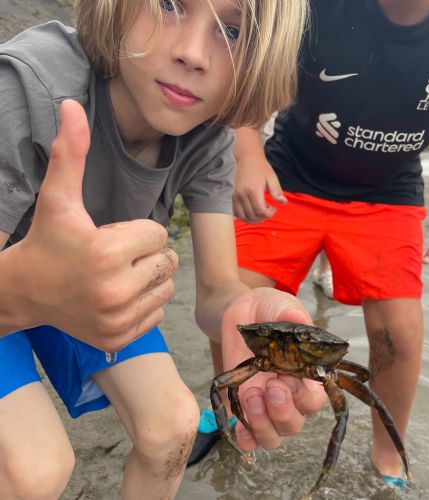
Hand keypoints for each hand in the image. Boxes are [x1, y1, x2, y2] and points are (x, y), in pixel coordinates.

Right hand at [15, 100, 177, 350]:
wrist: (26, 292)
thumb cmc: (48, 241)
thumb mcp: (59, 198)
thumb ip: (71, 153)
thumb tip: (73, 106)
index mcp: (106, 252)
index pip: (158, 233)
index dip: (137, 230)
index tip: (111, 237)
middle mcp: (114, 291)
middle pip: (166, 261)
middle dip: (145, 254)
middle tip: (115, 257)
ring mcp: (117, 319)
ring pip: (165, 287)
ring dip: (149, 278)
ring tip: (118, 275)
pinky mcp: (118, 338)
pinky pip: (156, 313)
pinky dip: (144, 303)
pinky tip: (117, 296)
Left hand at [220, 288, 326, 451]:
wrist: (238, 311)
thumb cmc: (267, 310)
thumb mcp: (279, 306)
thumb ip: (290, 314)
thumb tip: (300, 321)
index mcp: (305, 372)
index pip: (314, 399)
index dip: (304, 397)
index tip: (288, 380)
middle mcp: (288, 393)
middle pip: (294, 423)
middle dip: (282, 412)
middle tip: (270, 386)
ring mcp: (265, 402)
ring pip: (273, 435)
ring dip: (263, 425)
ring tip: (251, 397)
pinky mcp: (243, 404)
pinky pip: (249, 436)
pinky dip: (246, 439)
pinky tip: (239, 429)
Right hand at [232, 154, 286, 223]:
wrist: (247, 158)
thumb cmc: (261, 167)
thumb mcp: (272, 177)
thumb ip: (277, 191)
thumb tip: (283, 202)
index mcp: (253, 190)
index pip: (260, 210)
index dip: (269, 214)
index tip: (274, 209)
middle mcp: (242, 194)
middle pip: (252, 215)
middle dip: (262, 217)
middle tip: (268, 211)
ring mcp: (235, 196)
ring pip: (243, 216)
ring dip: (253, 219)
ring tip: (260, 213)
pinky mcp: (232, 196)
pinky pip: (236, 212)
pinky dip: (244, 216)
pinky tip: (251, 212)